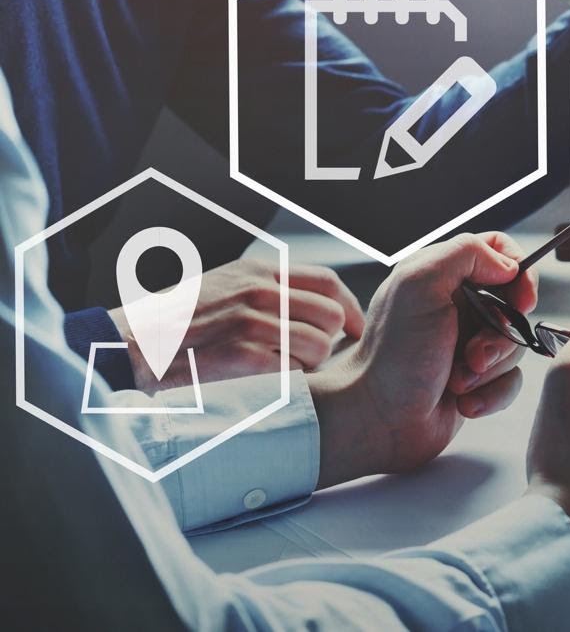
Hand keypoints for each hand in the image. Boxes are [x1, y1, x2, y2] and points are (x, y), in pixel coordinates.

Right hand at [112, 259, 364, 392]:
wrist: (130, 346)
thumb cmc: (179, 323)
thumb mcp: (226, 286)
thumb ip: (268, 289)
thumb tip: (319, 305)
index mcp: (259, 271)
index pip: (328, 282)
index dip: (350, 308)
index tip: (355, 328)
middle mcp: (259, 291)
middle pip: (331, 315)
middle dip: (331, 340)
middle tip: (314, 357)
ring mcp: (251, 322)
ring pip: (319, 346)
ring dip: (312, 365)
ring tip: (287, 370)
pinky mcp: (242, 355)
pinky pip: (294, 371)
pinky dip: (288, 381)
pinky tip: (267, 382)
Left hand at [307, 233, 536, 488]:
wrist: (378, 420)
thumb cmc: (393, 355)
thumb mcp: (420, 285)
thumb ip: (466, 253)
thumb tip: (508, 264)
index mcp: (442, 275)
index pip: (498, 249)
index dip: (518, 272)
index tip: (520, 300)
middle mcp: (458, 306)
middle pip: (514, 304)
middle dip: (501, 334)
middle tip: (474, 353)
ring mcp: (468, 343)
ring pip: (515, 346)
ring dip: (490, 368)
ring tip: (458, 381)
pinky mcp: (477, 379)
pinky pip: (511, 381)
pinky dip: (491, 394)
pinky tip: (464, 402)